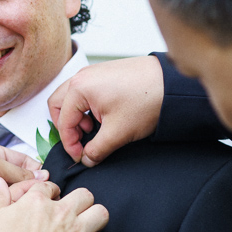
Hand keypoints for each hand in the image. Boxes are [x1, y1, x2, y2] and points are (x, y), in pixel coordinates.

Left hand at [0, 142, 45, 223]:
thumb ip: (18, 172)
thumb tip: (41, 176)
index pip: (22, 162)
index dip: (35, 171)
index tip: (47, 181)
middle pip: (18, 182)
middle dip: (27, 189)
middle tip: (36, 196)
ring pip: (11, 198)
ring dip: (15, 201)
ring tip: (22, 205)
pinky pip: (0, 211)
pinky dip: (5, 212)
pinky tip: (10, 214)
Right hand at [0, 177, 109, 231]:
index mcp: (37, 202)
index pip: (49, 186)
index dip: (48, 191)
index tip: (47, 199)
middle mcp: (61, 213)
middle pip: (84, 195)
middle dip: (80, 200)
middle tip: (72, 210)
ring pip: (100, 214)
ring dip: (95, 218)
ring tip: (86, 226)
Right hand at [47, 56, 163, 166]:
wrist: (173, 84)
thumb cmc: (146, 100)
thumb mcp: (118, 133)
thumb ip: (96, 150)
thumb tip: (87, 159)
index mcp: (79, 88)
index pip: (63, 122)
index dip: (70, 144)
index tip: (80, 157)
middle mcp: (81, 76)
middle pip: (58, 105)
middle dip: (67, 127)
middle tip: (82, 141)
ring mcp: (93, 72)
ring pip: (71, 98)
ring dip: (77, 116)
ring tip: (96, 129)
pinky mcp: (105, 73)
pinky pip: (85, 92)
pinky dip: (87, 107)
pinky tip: (104, 117)